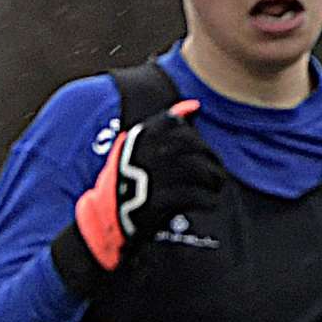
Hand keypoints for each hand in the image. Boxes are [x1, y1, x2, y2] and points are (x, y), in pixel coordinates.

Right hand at [52, 100, 224, 296]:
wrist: (105, 216)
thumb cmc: (126, 179)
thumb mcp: (134, 144)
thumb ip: (163, 124)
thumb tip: (195, 105)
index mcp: (141, 136)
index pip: (180, 127)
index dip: (197, 141)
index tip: (202, 153)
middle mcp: (147, 152)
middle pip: (195, 149)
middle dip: (211, 161)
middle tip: (217, 174)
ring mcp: (153, 175)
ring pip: (198, 171)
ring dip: (213, 180)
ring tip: (215, 188)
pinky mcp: (158, 200)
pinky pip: (194, 195)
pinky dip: (207, 199)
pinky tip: (210, 203)